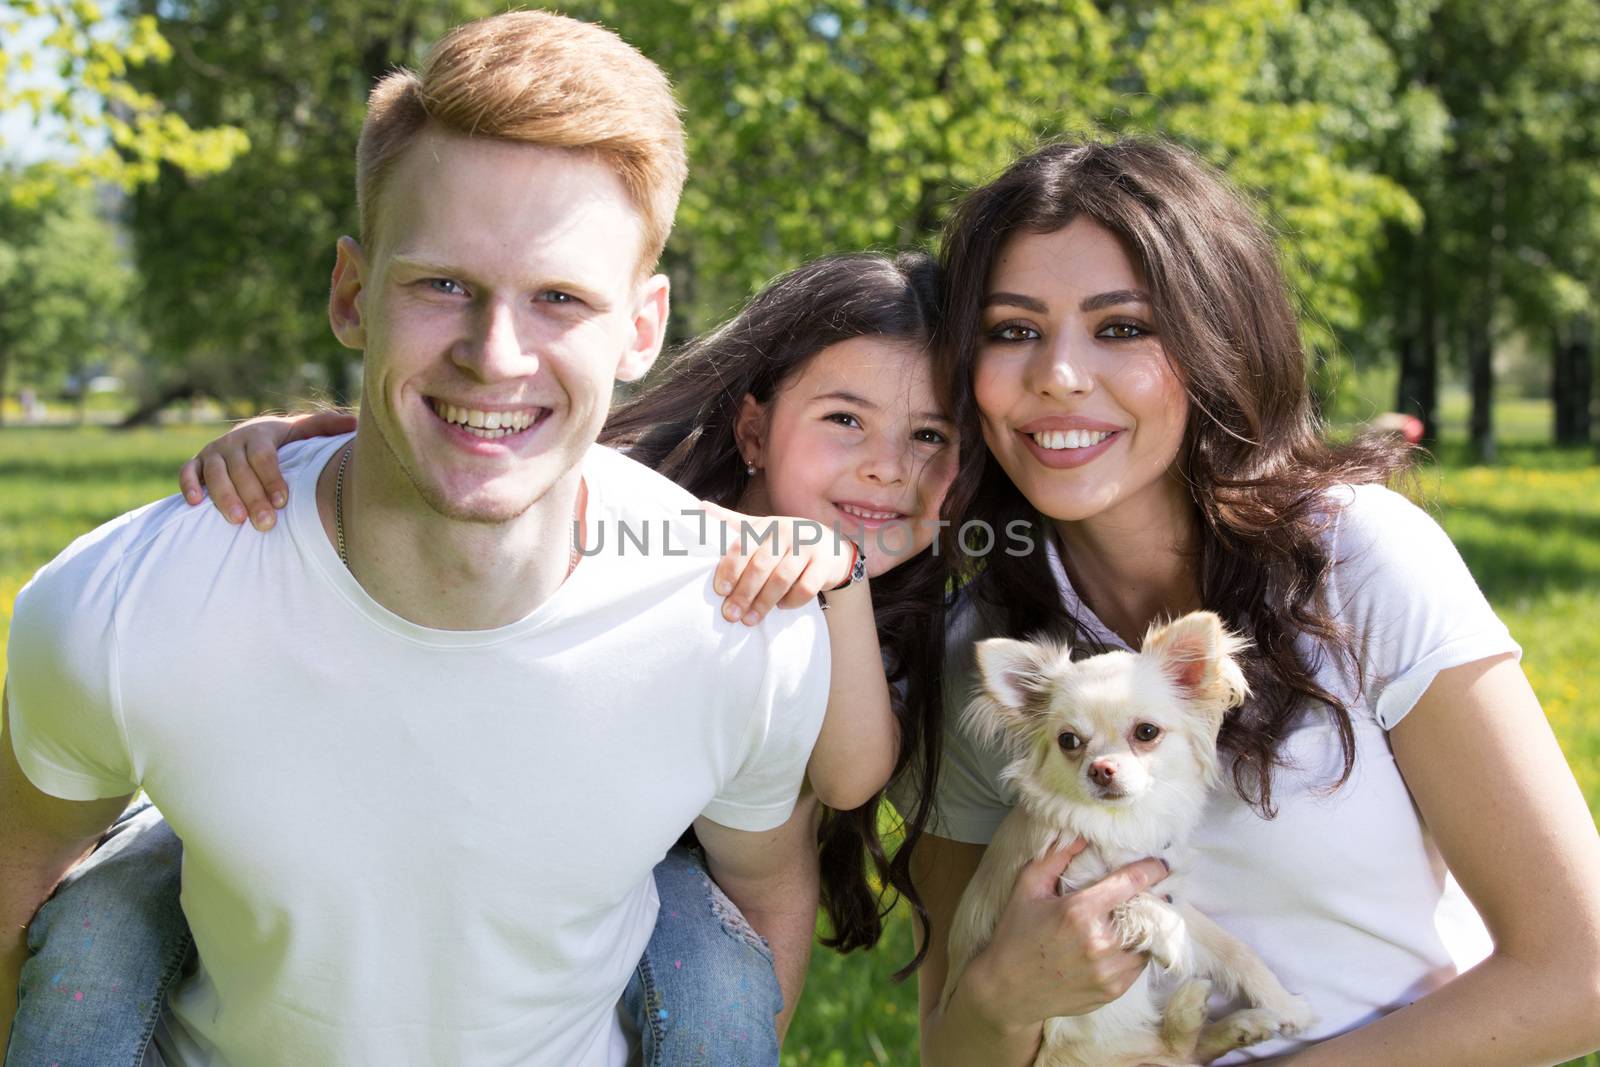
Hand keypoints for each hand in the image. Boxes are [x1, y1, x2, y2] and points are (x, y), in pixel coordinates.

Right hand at [178, 410, 357, 529]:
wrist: (253, 434)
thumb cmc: (286, 440)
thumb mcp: (304, 431)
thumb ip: (324, 427)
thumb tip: (355, 422)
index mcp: (262, 433)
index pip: (264, 456)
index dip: (271, 478)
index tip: (283, 500)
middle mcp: (234, 441)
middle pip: (240, 469)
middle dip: (252, 497)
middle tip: (266, 523)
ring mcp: (214, 452)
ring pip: (214, 474)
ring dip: (223, 497)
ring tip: (237, 521)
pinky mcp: (197, 462)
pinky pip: (188, 472)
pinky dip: (189, 485)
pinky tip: (195, 503)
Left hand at [701, 503, 859, 625]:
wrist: (830, 545)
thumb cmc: (787, 541)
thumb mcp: (761, 528)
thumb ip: (732, 522)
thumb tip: (699, 508)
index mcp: (767, 525)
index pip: (743, 546)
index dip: (730, 569)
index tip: (720, 591)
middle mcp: (787, 531)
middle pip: (761, 566)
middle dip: (744, 593)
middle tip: (731, 614)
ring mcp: (808, 547)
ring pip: (782, 579)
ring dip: (764, 603)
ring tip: (751, 620)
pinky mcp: (824, 565)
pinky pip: (806, 588)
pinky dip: (791, 601)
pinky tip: (781, 607)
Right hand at [964, 839, 1168, 1031]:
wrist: (1007, 991)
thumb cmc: (1015, 936)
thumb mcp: (1027, 889)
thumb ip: (1055, 859)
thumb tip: (1082, 837)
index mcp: (1079, 911)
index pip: (1130, 883)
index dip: (1150, 870)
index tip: (1160, 865)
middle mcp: (1099, 942)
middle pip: (1147, 914)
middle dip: (1149, 901)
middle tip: (1147, 893)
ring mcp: (1108, 971)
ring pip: (1147, 943)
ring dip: (1145, 929)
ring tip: (1134, 920)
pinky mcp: (1112, 992)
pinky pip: (1138, 967)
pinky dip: (1135, 952)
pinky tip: (1120, 946)